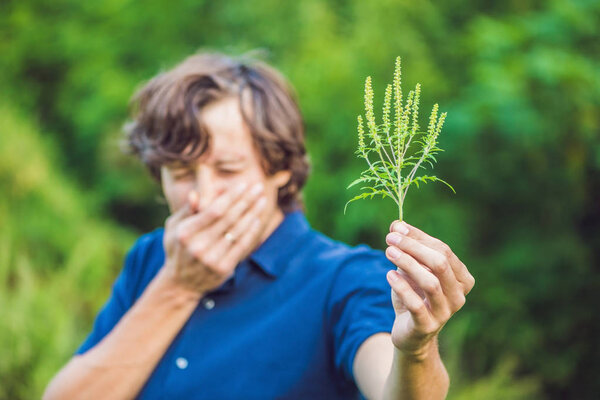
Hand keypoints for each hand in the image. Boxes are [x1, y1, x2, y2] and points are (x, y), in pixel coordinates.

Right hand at [162, 182, 266, 296]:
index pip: (214, 210)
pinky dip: (251, 232)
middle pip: (229, 218)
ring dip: (252, 213)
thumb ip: (186, 210)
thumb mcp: (173, 228)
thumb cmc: (178, 248)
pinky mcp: (223, 268)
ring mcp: (212, 258)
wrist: (181, 284)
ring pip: (238, 231)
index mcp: (186, 233)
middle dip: (246, 201)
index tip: (243, 185)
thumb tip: (196, 193)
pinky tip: (257, 219)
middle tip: (258, 187)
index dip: (231, 197)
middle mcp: (198, 246)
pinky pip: (241, 246)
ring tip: (262, 200)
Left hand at [384, 221, 474, 358]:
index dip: (419, 237)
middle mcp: (459, 295)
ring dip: (407, 264)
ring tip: (388, 252)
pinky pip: (416, 304)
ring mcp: (445, 312)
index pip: (443, 250)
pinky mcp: (427, 326)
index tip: (396, 228)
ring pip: (430, 283)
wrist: (410, 332)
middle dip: (413, 247)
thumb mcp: (411, 269)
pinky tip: (389, 274)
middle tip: (390, 239)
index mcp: (462, 278)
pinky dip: (402, 287)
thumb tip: (396, 224)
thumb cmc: (414, 295)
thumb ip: (407, 247)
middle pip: (440, 263)